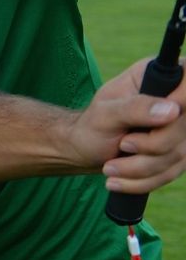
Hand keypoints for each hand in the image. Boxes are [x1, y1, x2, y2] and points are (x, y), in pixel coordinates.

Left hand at [83, 59, 185, 193]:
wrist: (84, 152)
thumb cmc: (92, 126)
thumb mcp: (106, 113)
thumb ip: (135, 108)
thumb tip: (173, 110)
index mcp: (159, 79)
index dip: (184, 99)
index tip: (168, 113)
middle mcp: (177, 102)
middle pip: (184, 127)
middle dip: (150, 146)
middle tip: (122, 145)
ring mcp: (181, 131)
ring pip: (178, 155)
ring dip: (139, 168)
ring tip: (110, 168)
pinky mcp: (179, 154)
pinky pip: (171, 173)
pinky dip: (141, 181)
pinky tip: (118, 180)